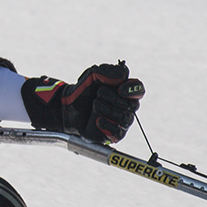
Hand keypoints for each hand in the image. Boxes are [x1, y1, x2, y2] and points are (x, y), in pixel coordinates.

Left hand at [22, 61, 143, 142]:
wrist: (68, 106)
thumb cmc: (83, 89)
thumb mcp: (93, 74)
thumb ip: (108, 72)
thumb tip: (122, 78)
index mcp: (125, 91)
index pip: (139, 90)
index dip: (132, 89)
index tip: (120, 89)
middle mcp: (127, 107)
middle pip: (131, 104)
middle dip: (113, 98)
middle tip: (98, 94)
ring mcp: (121, 122)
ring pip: (124, 118)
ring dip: (108, 109)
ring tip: (94, 104)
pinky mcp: (113, 134)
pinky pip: (118, 132)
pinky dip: (107, 125)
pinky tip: (97, 120)